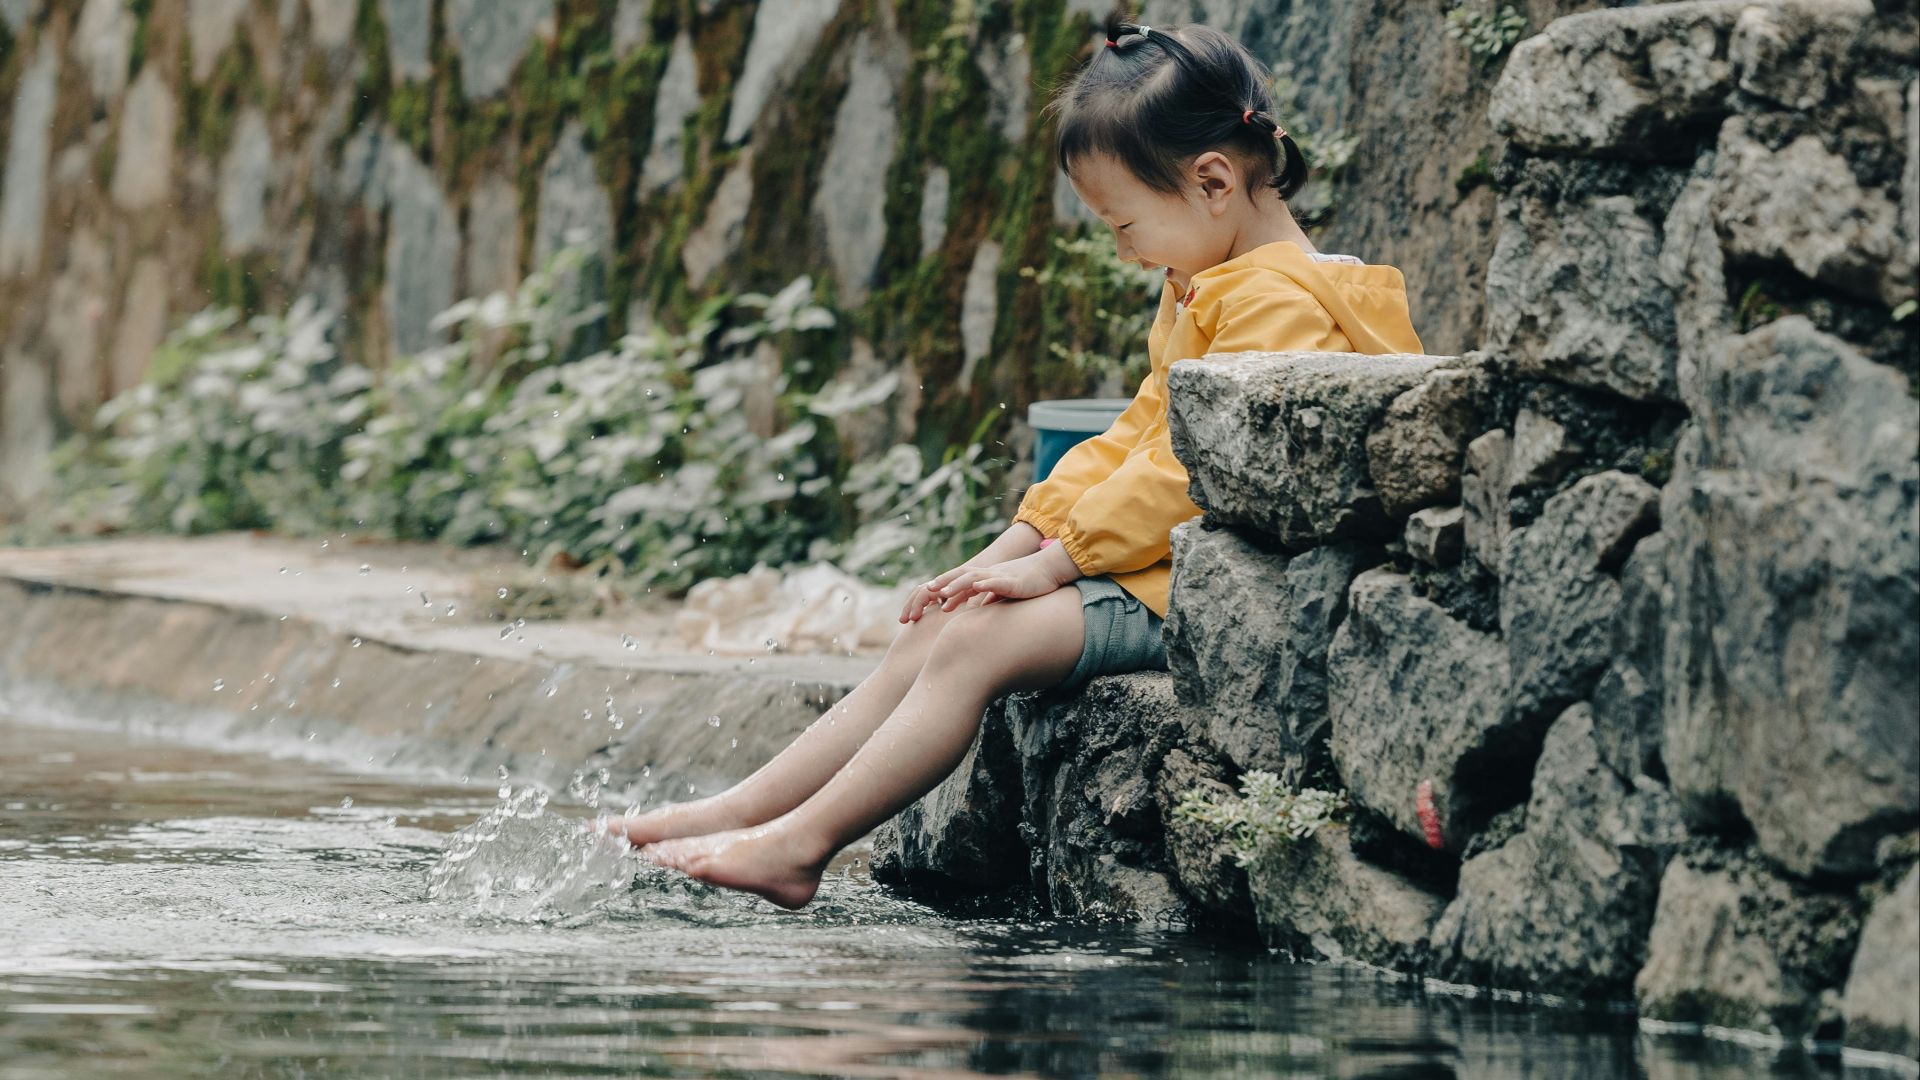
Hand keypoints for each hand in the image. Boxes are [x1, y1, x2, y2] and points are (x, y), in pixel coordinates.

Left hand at [932, 550, 1071, 610]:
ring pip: (974, 578)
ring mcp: (1000, 576)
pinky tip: (975, 588)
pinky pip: (997, 582)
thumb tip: (981, 607)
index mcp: (985, 577)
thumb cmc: (1028, 581)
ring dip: (957, 585)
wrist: (1050, 569)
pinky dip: (985, 585)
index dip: (943, 586)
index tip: (928, 596)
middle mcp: (988, 574)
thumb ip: (992, 596)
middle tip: (925, 594)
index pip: (960, 580)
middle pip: (960, 576)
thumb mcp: (1006, 591)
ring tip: (942, 594)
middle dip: (942, 584)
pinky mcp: (1013, 582)